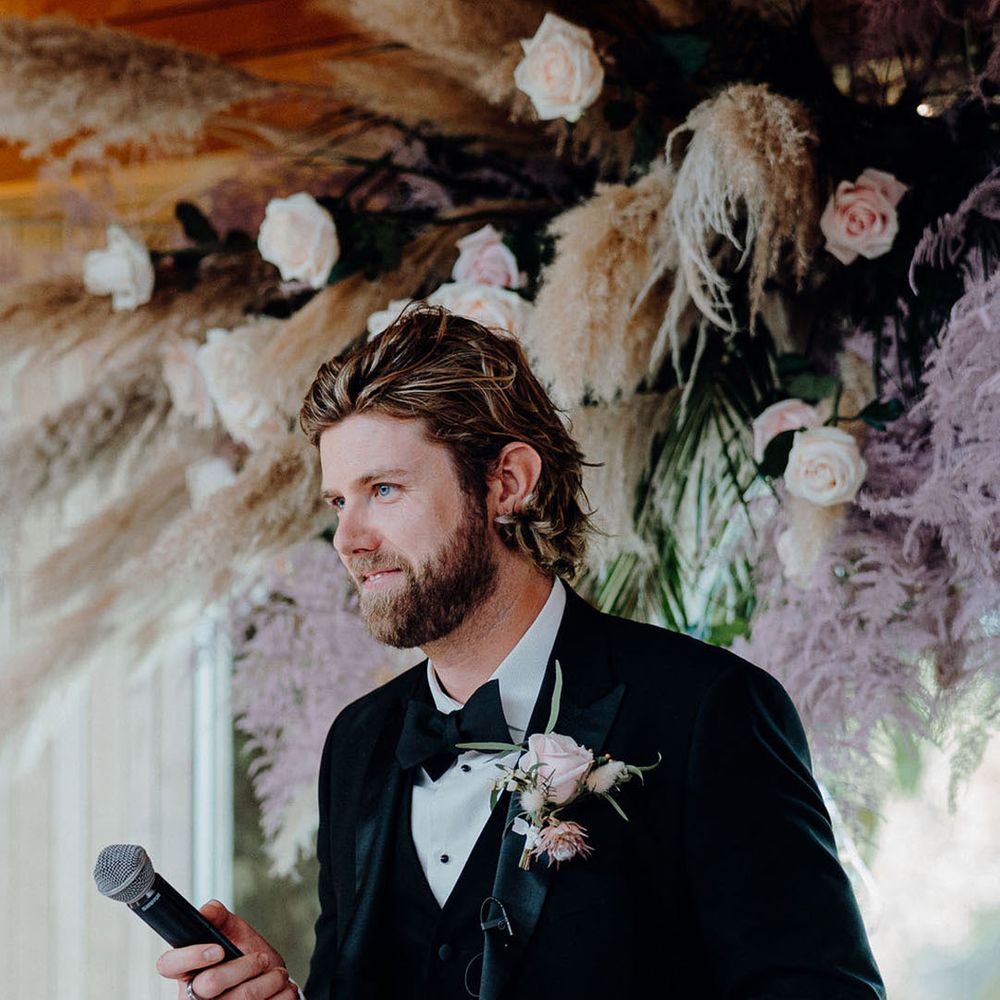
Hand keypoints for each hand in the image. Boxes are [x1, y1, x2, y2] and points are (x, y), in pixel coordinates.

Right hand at [155, 900, 297, 999]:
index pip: (168, 965)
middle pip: (210, 983)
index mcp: (188, 971)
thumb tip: (207, 910)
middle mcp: (193, 996)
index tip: (218, 949)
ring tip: (277, 974)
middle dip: (246, 966)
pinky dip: (280, 996)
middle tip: (261, 959)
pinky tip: (280, 990)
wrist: (271, 984)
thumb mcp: (235, 933)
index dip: (190, 956)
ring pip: (241, 998)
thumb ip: (220, 918)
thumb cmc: (248, 957)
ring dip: (269, 981)